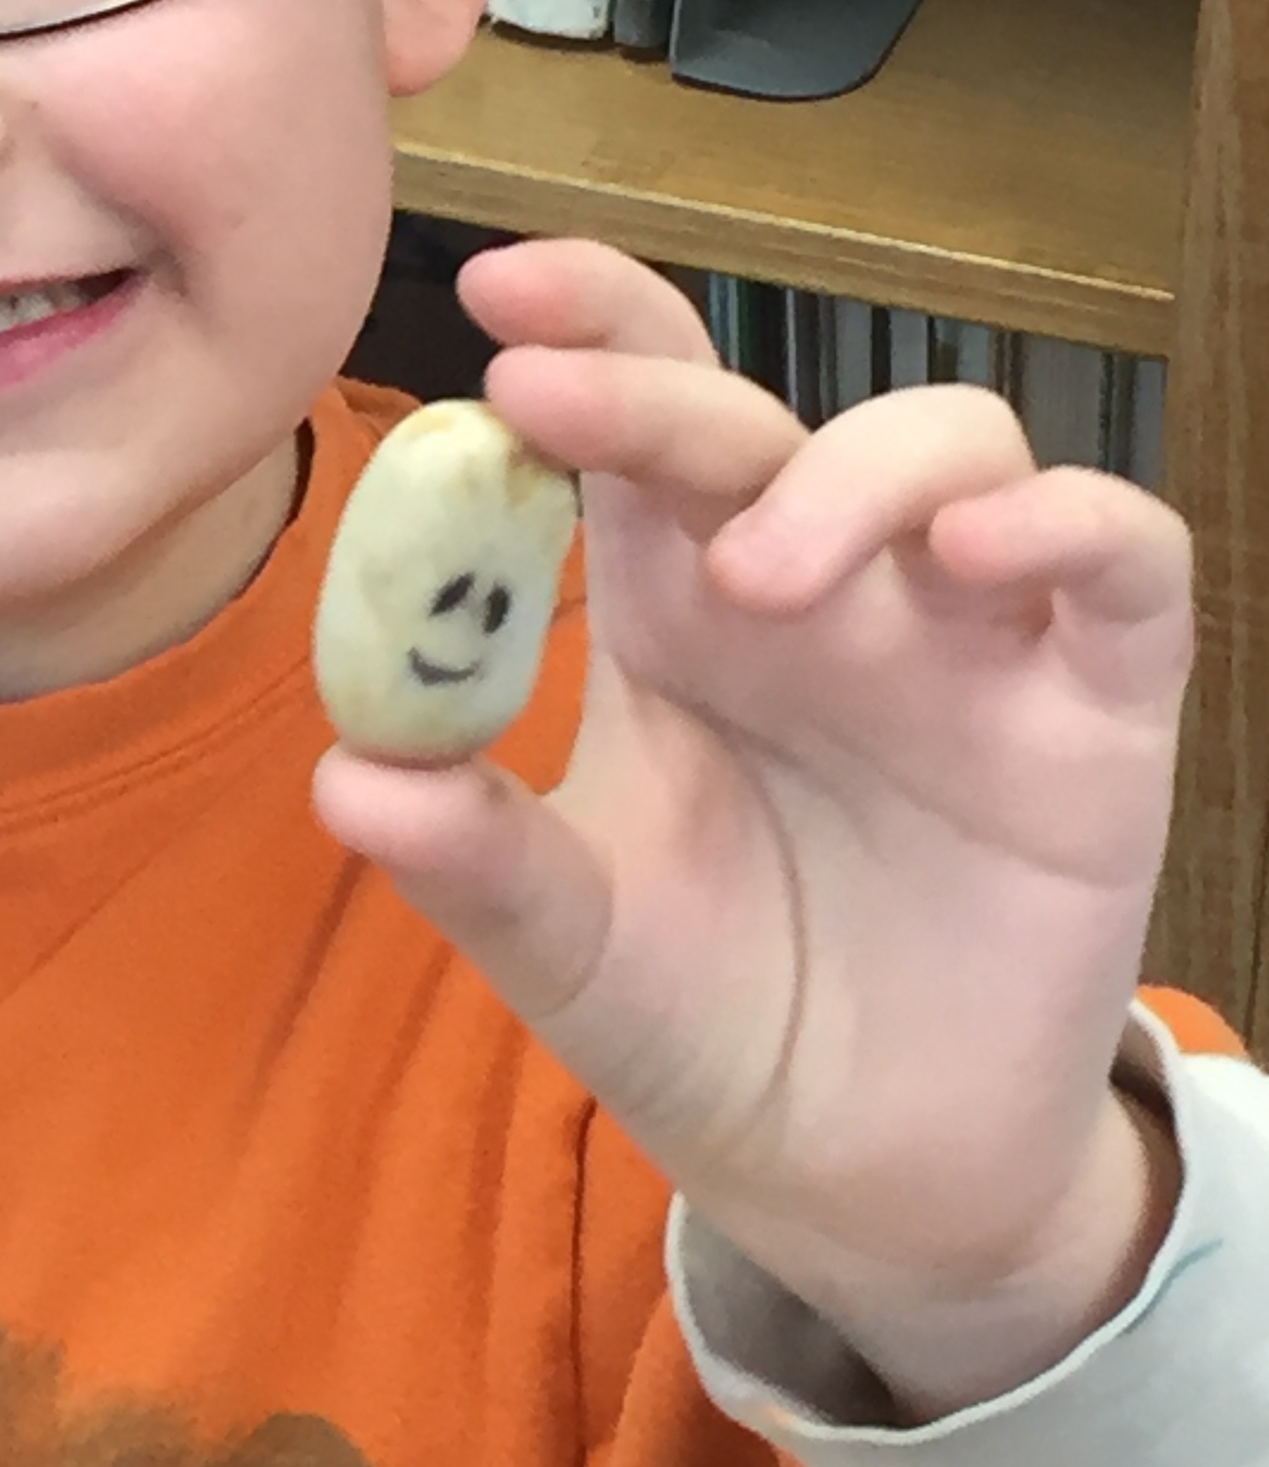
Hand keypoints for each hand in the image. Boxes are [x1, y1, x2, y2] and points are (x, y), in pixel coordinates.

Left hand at [312, 239, 1191, 1415]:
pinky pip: (1121, 559)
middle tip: (553, 401)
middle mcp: (817, 587)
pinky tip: (977, 561)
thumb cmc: (706, 1019)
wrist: (862, 1180)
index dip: (585, 326)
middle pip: (758, 417)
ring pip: (952, 443)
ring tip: (760, 576)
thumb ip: (475, 859)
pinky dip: (1063, 524)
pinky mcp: (1097, 709)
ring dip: (852, 471)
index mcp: (672, 606)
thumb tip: (345, 773)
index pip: (636, 413)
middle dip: (656, 389)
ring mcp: (963, 636)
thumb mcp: (573, 947)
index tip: (490, 286)